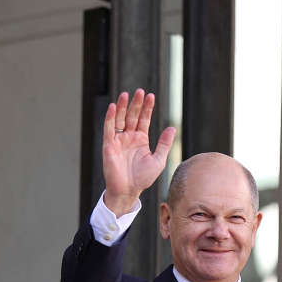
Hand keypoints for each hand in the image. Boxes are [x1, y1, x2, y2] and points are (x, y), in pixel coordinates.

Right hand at [101, 89, 176, 214]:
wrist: (128, 190)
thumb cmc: (142, 178)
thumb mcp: (158, 160)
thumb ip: (164, 144)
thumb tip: (172, 128)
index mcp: (141, 139)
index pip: (144, 119)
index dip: (147, 108)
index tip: (151, 96)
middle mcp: (129, 137)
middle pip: (132, 116)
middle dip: (136, 104)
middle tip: (140, 91)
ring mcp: (118, 140)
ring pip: (120, 119)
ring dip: (123, 107)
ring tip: (126, 94)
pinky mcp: (109, 145)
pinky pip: (109, 129)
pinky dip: (110, 118)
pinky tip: (113, 107)